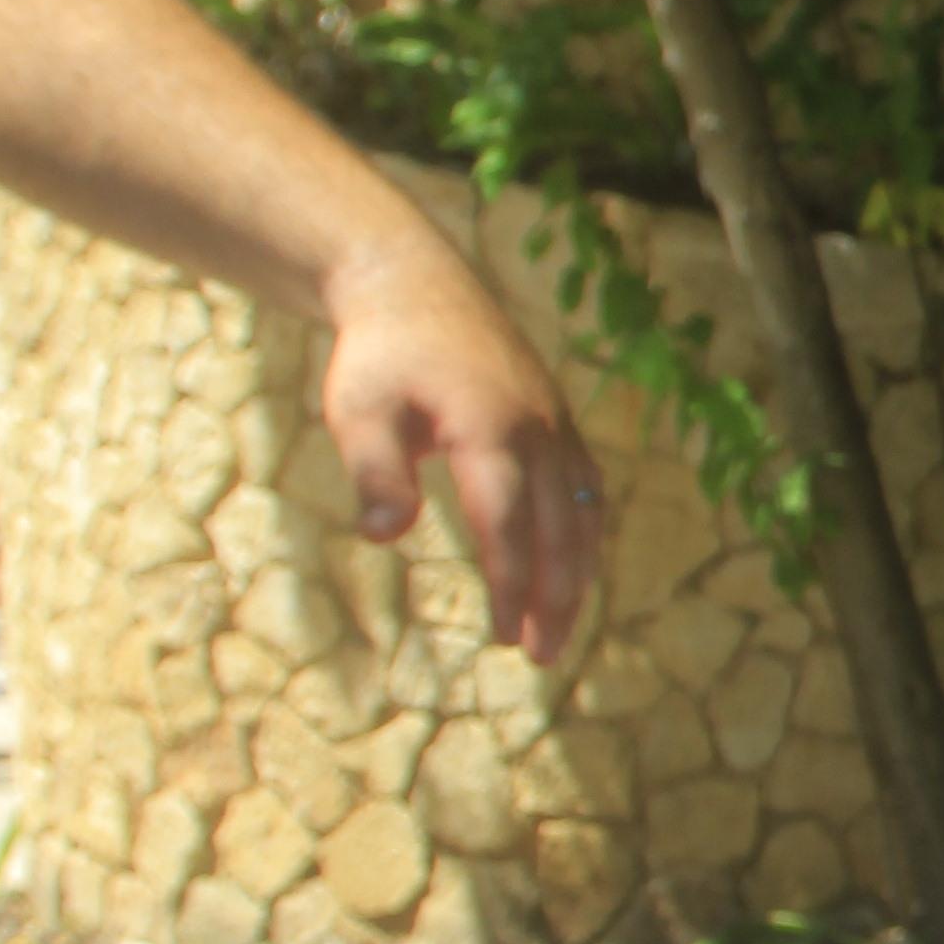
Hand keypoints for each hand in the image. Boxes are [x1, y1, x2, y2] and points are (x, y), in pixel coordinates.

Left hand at [313, 226, 599, 660]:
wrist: (415, 287)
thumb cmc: (378, 357)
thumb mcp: (357, 411)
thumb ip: (373, 472)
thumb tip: (385, 536)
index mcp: (491, 431)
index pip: (509, 526)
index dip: (510, 585)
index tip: (500, 636)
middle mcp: (539, 432)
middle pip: (560, 530)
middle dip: (556, 597)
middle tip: (541, 655)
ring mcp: (557, 426)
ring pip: (583, 513)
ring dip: (577, 574)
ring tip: (559, 628)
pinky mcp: (559, 422)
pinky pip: (586, 490)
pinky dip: (584, 536)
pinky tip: (572, 567)